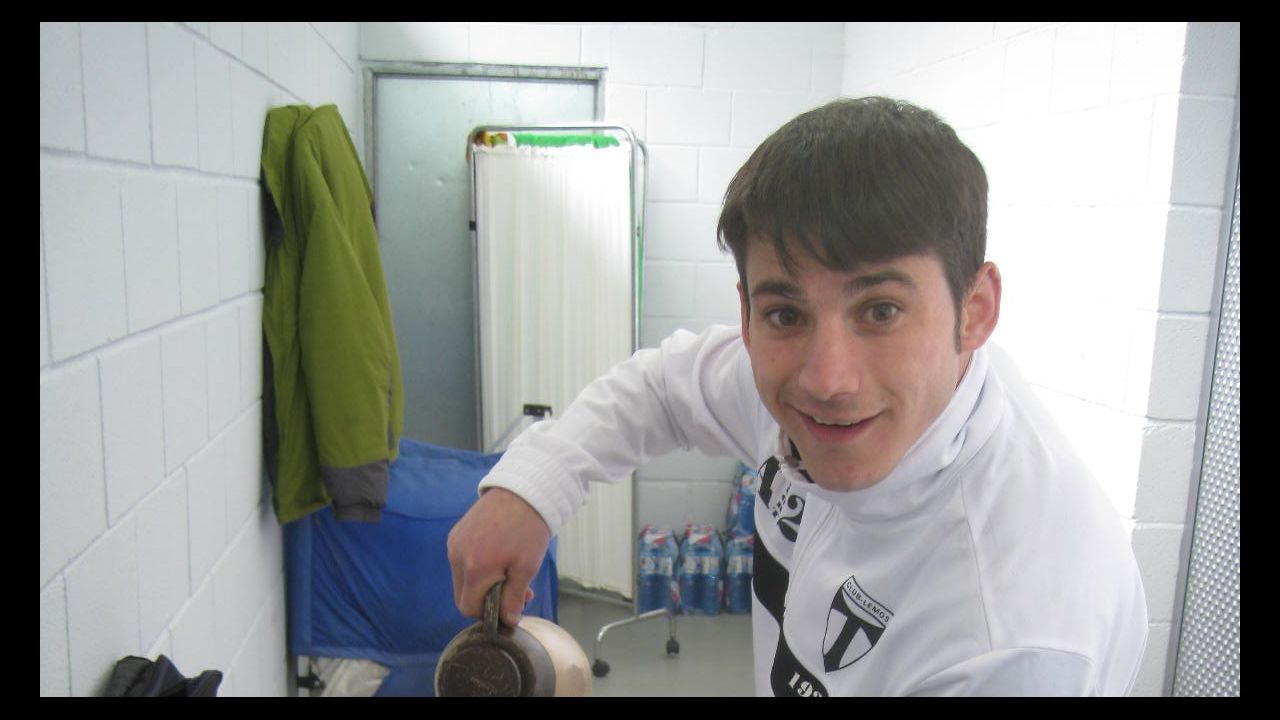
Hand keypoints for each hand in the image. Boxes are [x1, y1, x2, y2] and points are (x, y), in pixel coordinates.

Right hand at [448, 487, 552, 626]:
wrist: (522, 490)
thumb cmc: (528, 529)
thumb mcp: (526, 567)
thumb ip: (513, 598)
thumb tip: (508, 621)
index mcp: (475, 568)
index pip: (468, 608)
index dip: (488, 613)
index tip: (510, 605)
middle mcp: (457, 557)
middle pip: (463, 595)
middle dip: (486, 599)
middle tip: (515, 590)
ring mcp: (454, 544)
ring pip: (462, 578)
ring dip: (482, 582)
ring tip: (509, 570)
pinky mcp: (455, 534)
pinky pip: (461, 561)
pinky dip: (477, 566)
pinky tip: (498, 555)